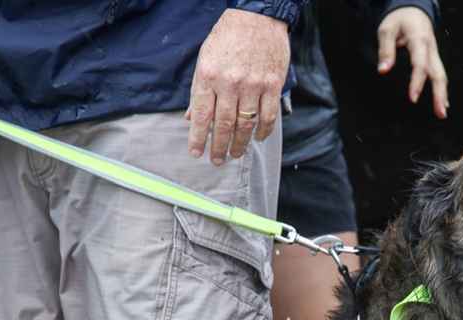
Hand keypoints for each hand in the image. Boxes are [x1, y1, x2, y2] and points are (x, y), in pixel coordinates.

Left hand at [186, 9, 288, 164]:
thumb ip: (198, 89)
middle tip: (217, 160)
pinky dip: (264, 131)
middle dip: (219, 146)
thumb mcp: (205, 59)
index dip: (197, 137)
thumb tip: (190, 117)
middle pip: (224, 124)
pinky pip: (268, 116)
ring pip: (246, 124)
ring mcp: (253, 85)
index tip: (196, 152)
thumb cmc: (228, 37)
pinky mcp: (272, 85)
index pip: (200, 114)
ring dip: (240, 143)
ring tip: (235, 154)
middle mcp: (230, 82)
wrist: (257, 16)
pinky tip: (258, 139)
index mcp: (209, 75)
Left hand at [377, 7, 448, 118]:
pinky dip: (442, 88)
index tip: (413, 98)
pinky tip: (442, 102)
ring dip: (443, 94)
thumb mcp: (387, 29)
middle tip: (439, 112)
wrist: (413, 8)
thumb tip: (383, 70)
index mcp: (419, 40)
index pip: (420, 64)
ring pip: (442, 75)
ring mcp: (434, 53)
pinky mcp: (433, 57)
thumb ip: (385, 49)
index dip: (417, 82)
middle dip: (439, 94)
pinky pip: (439, 73)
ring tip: (441, 112)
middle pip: (438, 73)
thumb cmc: (399, 19)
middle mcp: (430, 48)